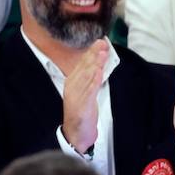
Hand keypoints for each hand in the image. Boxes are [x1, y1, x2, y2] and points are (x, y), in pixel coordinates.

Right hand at [62, 39, 109, 153]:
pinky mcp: (82, 106)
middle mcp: (72, 87)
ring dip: (95, 64)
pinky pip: (89, 92)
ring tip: (102, 54)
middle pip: (84, 68)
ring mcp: (77, 96)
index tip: (100, 41)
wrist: (76, 133)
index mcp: (72, 82)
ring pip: (87, 77)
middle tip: (103, 43)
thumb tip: (98, 63)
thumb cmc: (82, 111)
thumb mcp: (85, 92)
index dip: (91, 52)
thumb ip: (90, 78)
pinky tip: (99, 73)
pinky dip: (94, 81)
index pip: (82, 64)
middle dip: (94, 54)